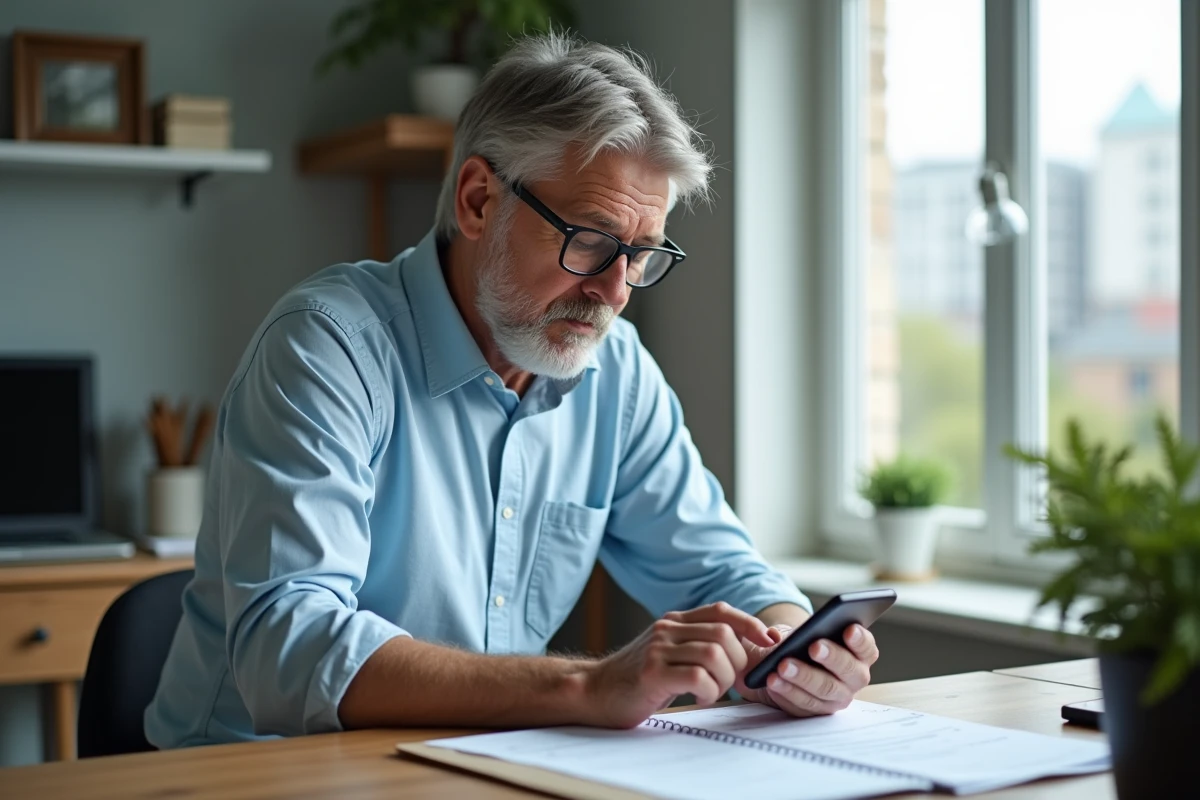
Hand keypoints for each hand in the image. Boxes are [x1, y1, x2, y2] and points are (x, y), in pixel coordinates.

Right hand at [583, 602, 774, 727]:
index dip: (750, 624)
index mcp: (674, 621)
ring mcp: (658, 649)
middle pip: (724, 634)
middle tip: (726, 682)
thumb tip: (743, 649)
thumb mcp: (667, 653)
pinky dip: (709, 691)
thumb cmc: (637, 680)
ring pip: (715, 654)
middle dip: (737, 662)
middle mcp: (667, 629)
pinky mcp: (651, 673)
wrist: (594, 692)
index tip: (768, 641)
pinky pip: (698, 677)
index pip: (721, 611)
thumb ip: (696, 644)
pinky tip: (698, 698)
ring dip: (723, 680)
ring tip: (710, 692)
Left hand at [734, 624, 879, 716]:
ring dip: (804, 677)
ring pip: (825, 689)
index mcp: (859, 653)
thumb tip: (772, 636)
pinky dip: (788, 692)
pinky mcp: (819, 711)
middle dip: (831, 657)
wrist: (786, 664)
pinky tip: (773, 681)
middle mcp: (855, 677)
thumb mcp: (798, 630)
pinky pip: (804, 704)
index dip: (860, 639)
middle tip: (814, 647)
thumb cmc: (801, 642)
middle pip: (848, 670)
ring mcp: (838, 697)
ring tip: (783, 666)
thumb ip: (789, 628)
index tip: (848, 629)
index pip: (867, 647)